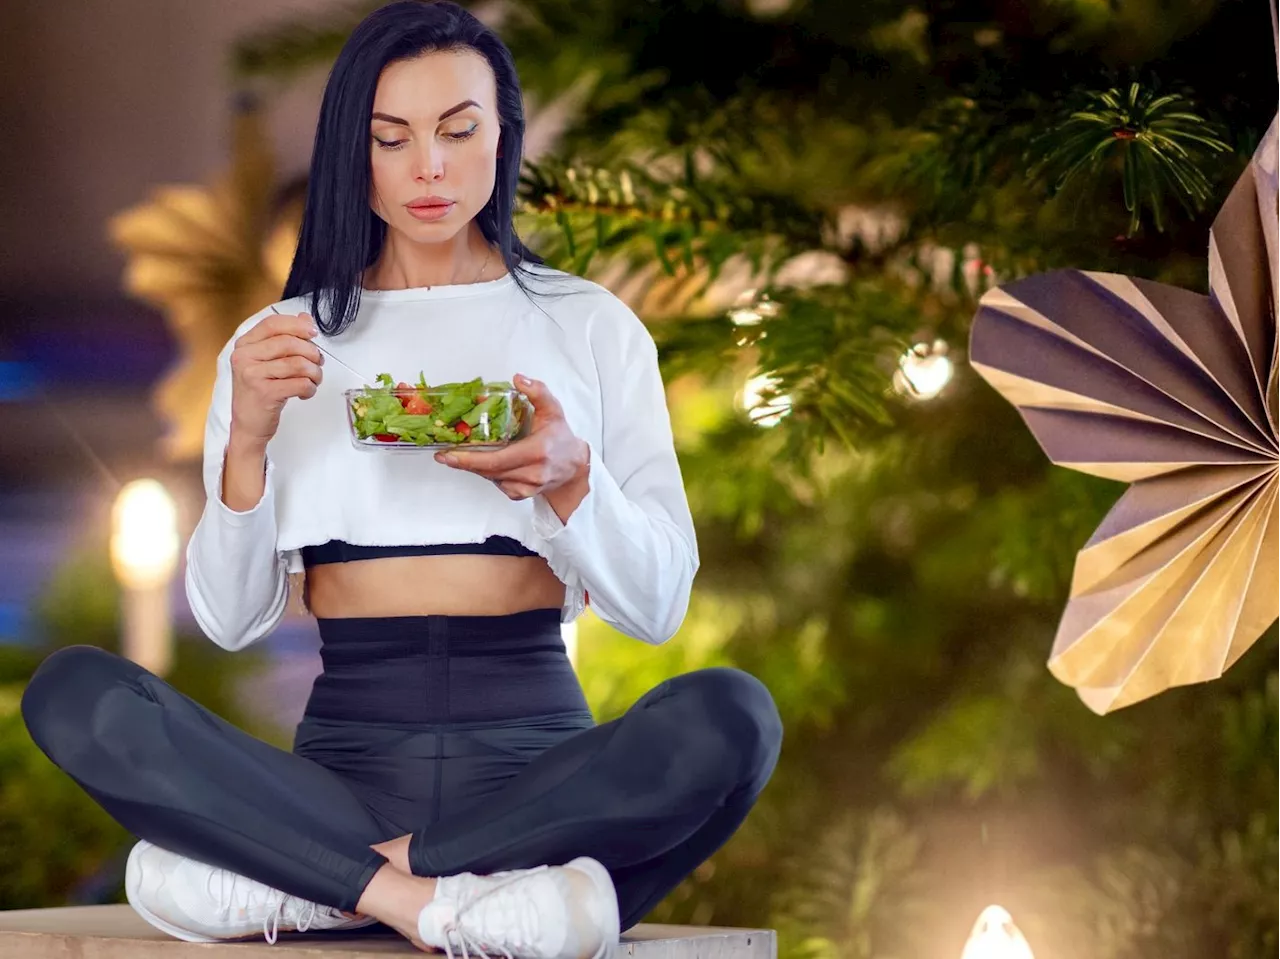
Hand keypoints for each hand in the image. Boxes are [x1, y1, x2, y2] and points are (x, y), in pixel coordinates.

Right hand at [228, 312, 324, 448]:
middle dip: (311, 353)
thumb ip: (285, 338)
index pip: (272, 324)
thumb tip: (305, 318)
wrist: (248, 425)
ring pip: (298, 364)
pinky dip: (310, 388)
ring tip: (313, 380)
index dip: (297, 325)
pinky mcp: (264, 393)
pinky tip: (305, 392)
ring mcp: (252, 375)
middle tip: (317, 363)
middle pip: (289, 343)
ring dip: (314, 373)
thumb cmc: (261, 391)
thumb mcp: (269, 362)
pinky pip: (300, 383)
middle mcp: (244, 357)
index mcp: (244, 345)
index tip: (313, 333)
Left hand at [435, 374, 588, 503]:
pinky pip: (498, 484)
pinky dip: (489, 474)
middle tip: (444, 456)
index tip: (448, 455)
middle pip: (490, 471)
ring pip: (492, 478)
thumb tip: (519, 379)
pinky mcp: (523, 494)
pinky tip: (485, 464)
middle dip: (464, 463)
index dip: (469, 459)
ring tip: (459, 456)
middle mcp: (532, 473)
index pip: (497, 460)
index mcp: (537, 452)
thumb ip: (538, 392)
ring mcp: (527, 487)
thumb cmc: (561, 437)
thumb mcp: (553, 410)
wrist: (574, 466)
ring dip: (475, 467)